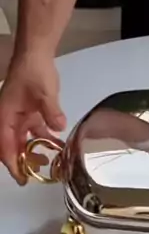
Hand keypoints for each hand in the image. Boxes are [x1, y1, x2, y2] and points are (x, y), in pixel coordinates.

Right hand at [0, 52, 65, 183]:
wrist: (36, 54)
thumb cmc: (34, 71)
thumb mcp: (44, 92)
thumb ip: (51, 111)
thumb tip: (58, 128)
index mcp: (5, 115)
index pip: (5, 145)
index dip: (13, 164)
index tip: (22, 178)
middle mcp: (8, 118)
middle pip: (11, 146)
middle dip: (21, 162)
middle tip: (35, 175)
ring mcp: (18, 116)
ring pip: (22, 140)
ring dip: (32, 152)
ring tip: (47, 163)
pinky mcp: (29, 112)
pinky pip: (33, 131)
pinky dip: (43, 139)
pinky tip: (56, 146)